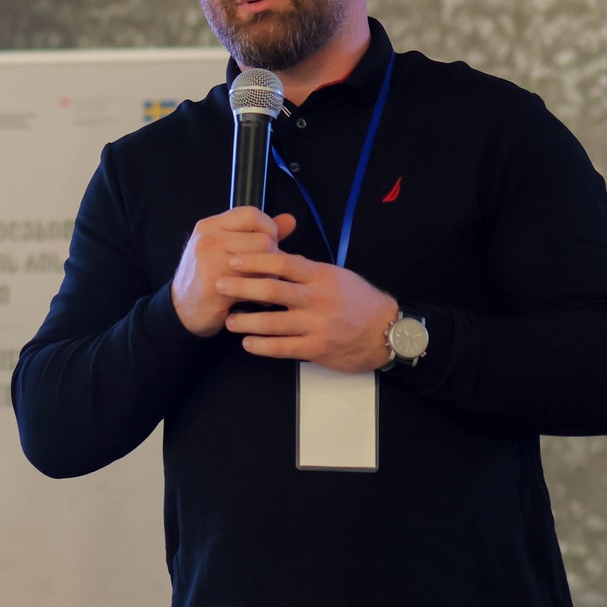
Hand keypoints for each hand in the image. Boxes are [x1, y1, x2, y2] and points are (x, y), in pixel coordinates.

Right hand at [172, 209, 298, 335]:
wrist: (182, 310)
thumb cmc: (208, 276)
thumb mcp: (226, 247)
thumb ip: (257, 233)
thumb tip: (290, 220)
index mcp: (211, 226)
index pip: (251, 214)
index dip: (269, 228)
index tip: (270, 243)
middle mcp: (208, 240)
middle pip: (263, 240)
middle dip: (273, 257)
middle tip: (267, 271)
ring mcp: (209, 262)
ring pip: (262, 264)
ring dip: (270, 278)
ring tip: (264, 285)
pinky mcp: (214, 287)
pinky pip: (254, 287)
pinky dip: (263, 298)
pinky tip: (258, 301)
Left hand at [219, 248, 398, 370]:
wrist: (387, 332)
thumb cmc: (360, 301)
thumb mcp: (336, 276)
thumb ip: (306, 270)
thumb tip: (275, 257)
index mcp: (320, 276)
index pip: (282, 263)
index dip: (254, 260)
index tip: (233, 259)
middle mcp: (317, 299)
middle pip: (271, 291)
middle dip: (241, 287)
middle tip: (219, 285)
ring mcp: (316, 325)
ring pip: (272, 323)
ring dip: (245, 321)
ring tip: (229, 320)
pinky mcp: (316, 348)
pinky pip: (282, 348)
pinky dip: (261, 346)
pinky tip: (247, 343)